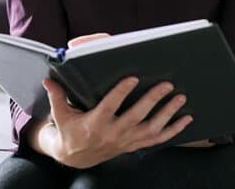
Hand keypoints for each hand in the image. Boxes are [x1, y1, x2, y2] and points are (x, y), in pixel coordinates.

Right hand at [67, 34, 211, 149]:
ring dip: (168, 113)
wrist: (76, 156)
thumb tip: (48, 79)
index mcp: (96, 123)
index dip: (121, 92)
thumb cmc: (69, 130)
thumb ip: (57, 95)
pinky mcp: (135, 145)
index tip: (133, 77)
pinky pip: (158, 139)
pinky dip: (174, 130)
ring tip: (181, 97)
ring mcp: (127, 141)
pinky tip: (187, 119)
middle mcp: (113, 133)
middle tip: (167, 84)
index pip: (110, 106)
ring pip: (151, 128)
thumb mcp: (60, 114)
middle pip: (137, 116)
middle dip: (153, 100)